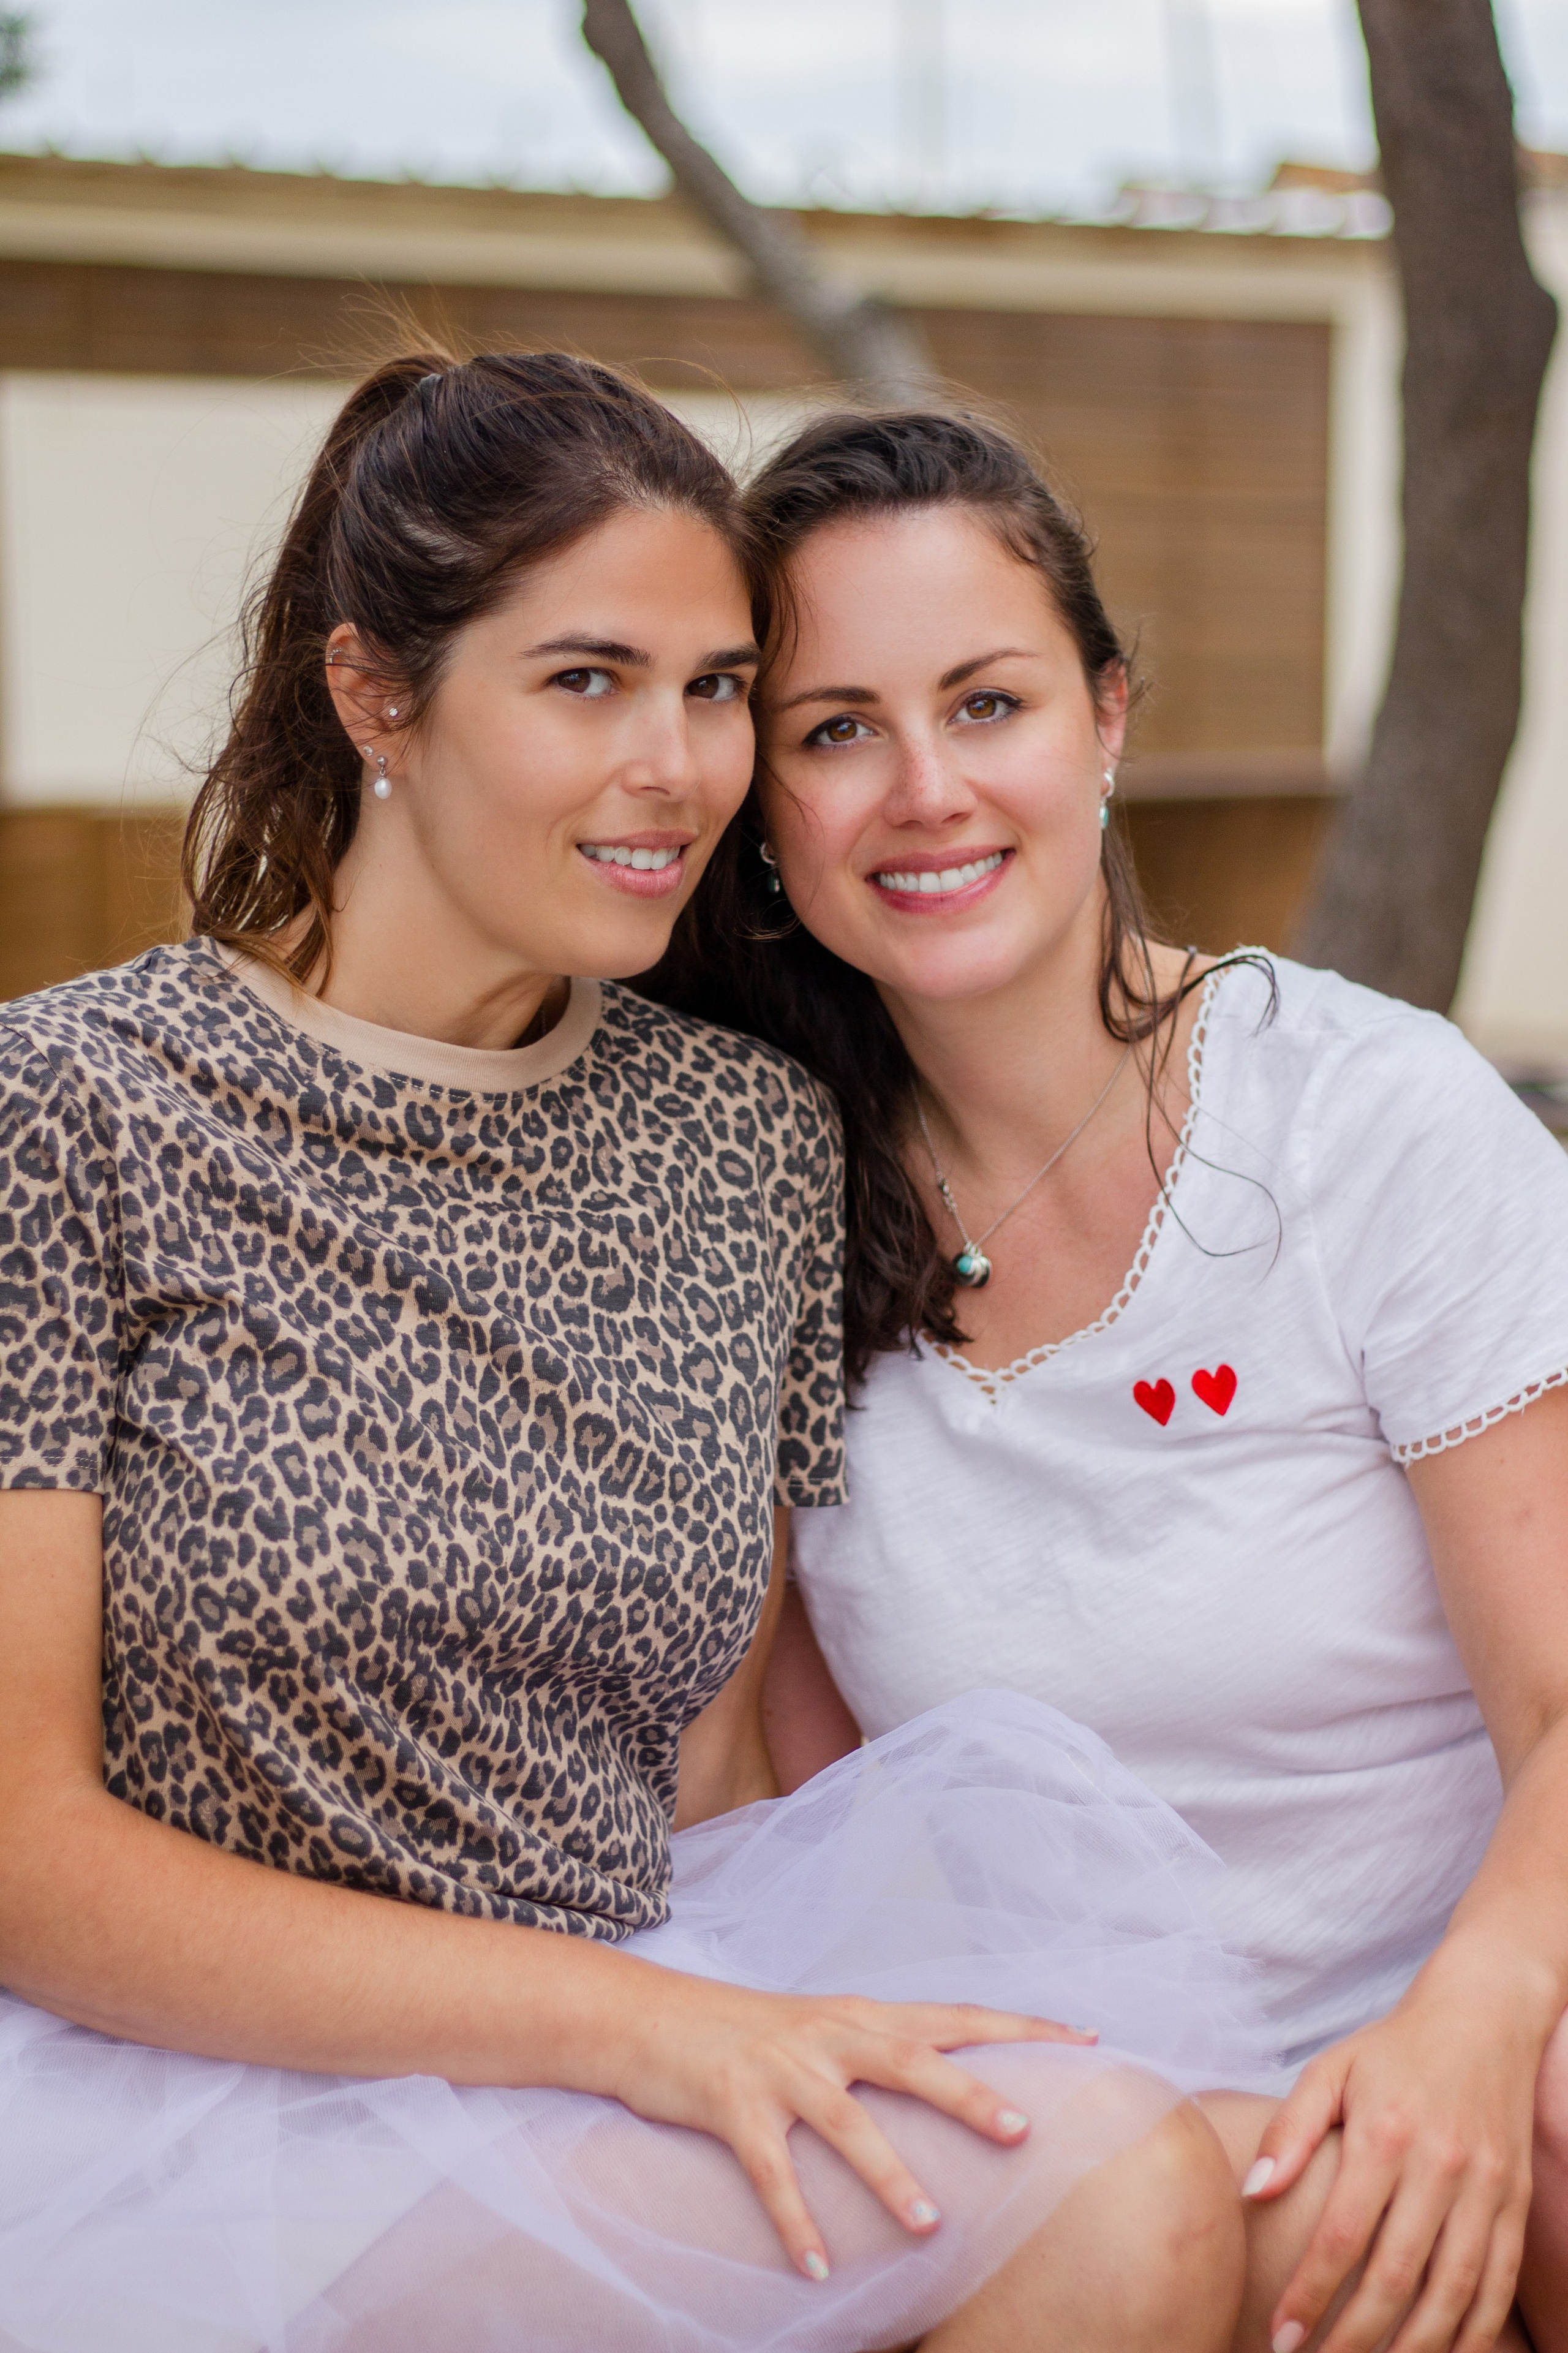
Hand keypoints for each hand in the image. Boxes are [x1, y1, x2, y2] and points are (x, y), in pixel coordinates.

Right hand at [602, 1966, 1096, 2280]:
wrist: (645, 2015)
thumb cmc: (743, 2031)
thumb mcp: (819, 2028)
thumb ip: (877, 2051)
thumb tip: (945, 2085)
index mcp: (858, 2015)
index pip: (953, 2015)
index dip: (1018, 2028)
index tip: (1083, 2039)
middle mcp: (827, 2035)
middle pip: (912, 2060)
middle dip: (969, 2096)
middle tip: (1025, 2133)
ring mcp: (780, 2069)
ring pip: (846, 2123)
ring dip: (887, 2176)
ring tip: (929, 2226)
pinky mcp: (733, 2105)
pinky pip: (770, 2172)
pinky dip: (794, 2221)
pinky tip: (817, 2269)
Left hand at [1245, 1959, 1540, 2352]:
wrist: (1483, 2019)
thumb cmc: (1393, 2051)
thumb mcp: (1331, 2071)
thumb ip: (1290, 2131)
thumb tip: (1251, 2192)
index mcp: (1386, 2134)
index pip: (1342, 2235)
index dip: (1310, 2293)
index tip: (1279, 2336)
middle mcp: (1441, 2166)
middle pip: (1397, 2277)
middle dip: (1353, 2337)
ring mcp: (1486, 2189)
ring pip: (1453, 2293)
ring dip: (1413, 2348)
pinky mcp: (1516, 2204)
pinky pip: (1499, 2284)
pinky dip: (1473, 2332)